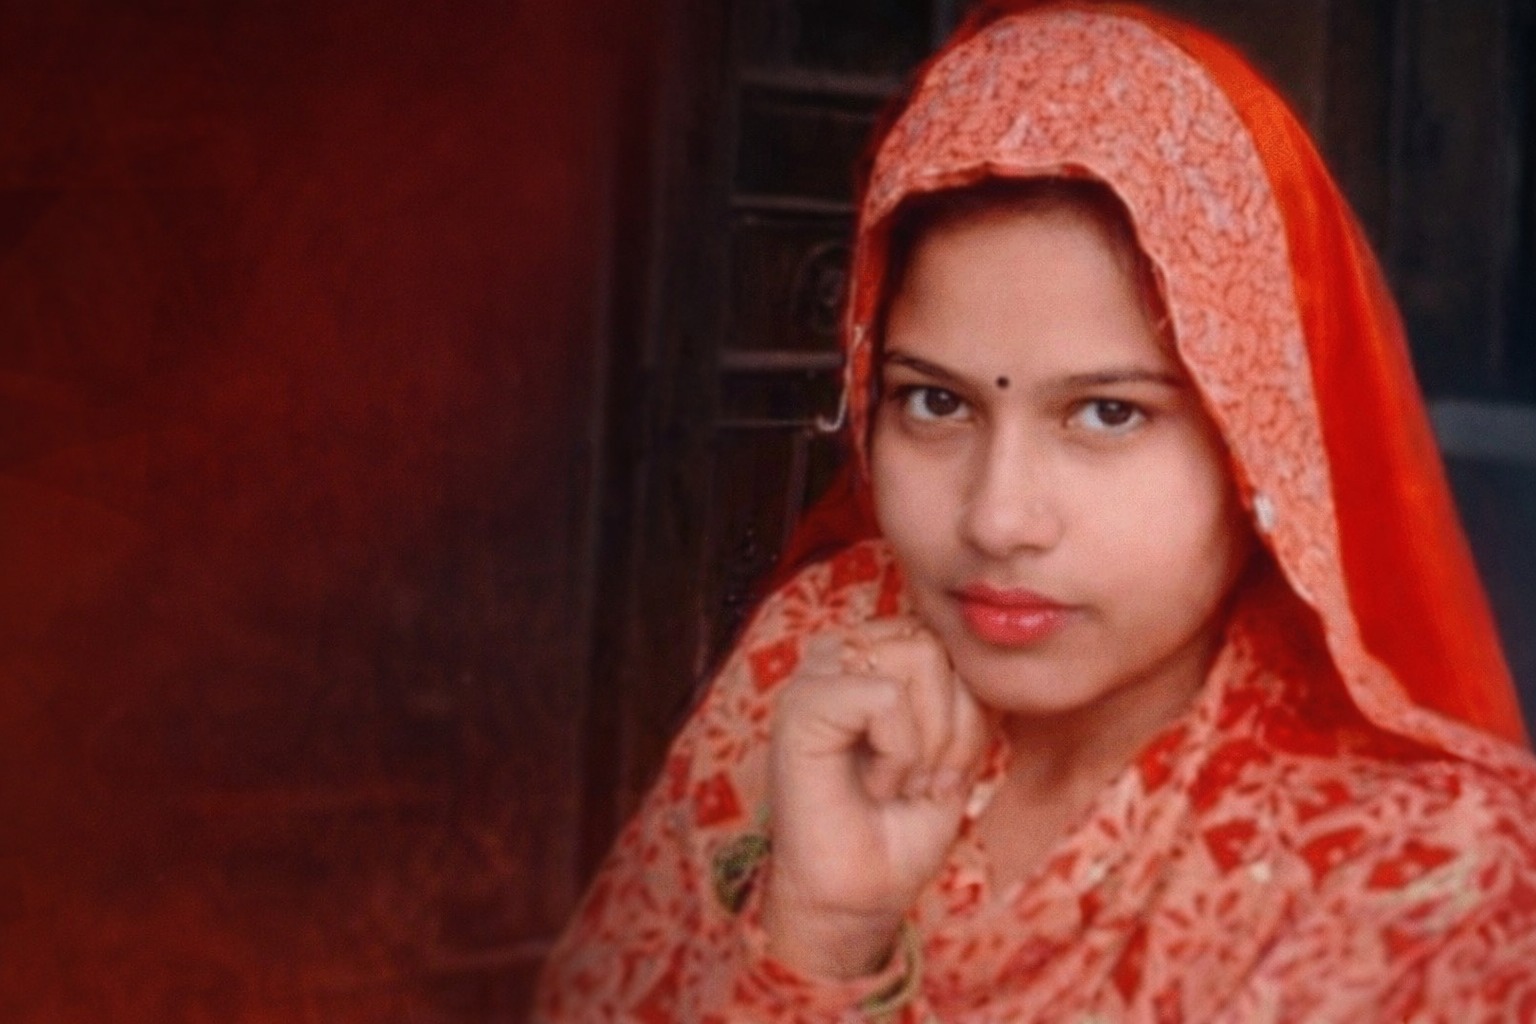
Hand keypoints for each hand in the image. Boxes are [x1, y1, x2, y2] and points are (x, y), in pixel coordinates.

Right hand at [761, 617, 989, 978]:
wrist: (860, 896)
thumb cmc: (901, 827)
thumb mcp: (954, 745)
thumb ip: (962, 689)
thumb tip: (982, 653)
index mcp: (870, 654)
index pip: (946, 637)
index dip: (966, 705)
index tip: (945, 769)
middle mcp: (839, 653)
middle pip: (936, 641)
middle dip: (953, 723)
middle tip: (924, 780)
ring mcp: (815, 675)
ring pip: (919, 656)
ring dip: (930, 739)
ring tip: (899, 781)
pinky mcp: (799, 705)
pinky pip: (886, 697)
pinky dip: (900, 753)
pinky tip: (877, 786)